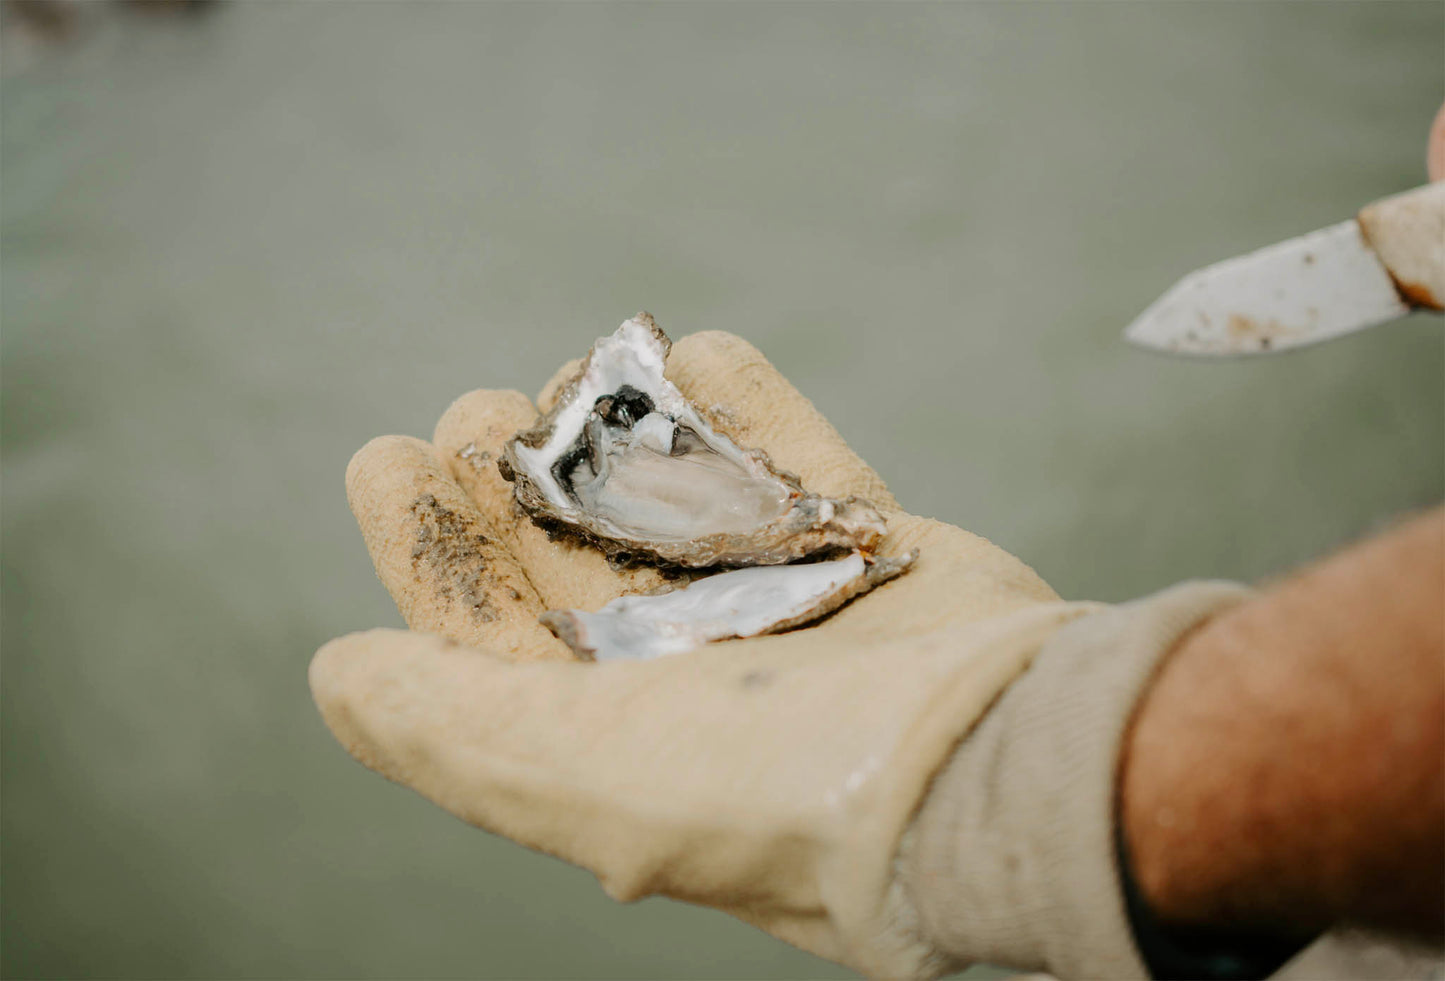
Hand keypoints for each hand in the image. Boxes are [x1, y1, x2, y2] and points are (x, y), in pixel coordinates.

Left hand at [310, 330, 1090, 976]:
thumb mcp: (583, 779)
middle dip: (516, 473)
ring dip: (620, 431)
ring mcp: (790, 610)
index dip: (424, 545)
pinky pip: (795, 458)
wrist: (1005, 763)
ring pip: (680, 503)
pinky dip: (745, 403)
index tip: (382, 456)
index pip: (489, 636)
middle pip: (578, 557)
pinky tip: (695, 348)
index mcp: (615, 738)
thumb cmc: (784, 790)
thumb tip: (337, 674)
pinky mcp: (873, 551)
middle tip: (482, 410)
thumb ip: (452, 732)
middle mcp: (695, 678)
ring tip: (576, 370)